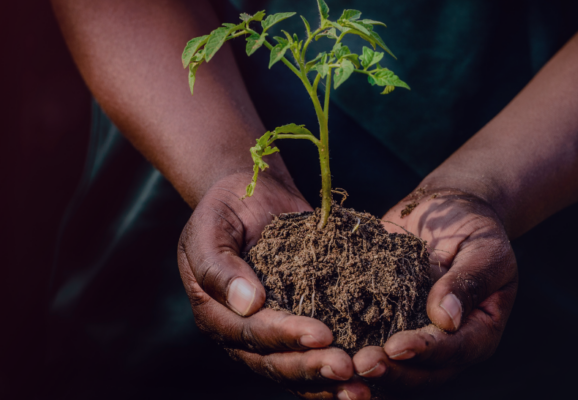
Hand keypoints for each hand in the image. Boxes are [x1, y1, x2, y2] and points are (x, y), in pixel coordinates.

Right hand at [178, 171, 373, 399]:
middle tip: (348, 368)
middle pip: (273, 362)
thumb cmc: (226, 209)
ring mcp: (268, 336)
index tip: (323, 333)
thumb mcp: (211, 229)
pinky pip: (312, 357)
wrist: (251, 197)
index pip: (250, 332)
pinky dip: (336, 373)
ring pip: (295, 370)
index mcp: (215, 313)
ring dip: (327, 382)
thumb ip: (219, 267)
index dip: (285, 336)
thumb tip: (248, 304)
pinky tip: (367, 380)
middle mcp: (239, 333)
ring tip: (362, 387)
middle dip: (311, 366)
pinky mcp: (294, 330)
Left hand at [351, 188, 518, 396]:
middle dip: (391, 372)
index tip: (395, 347)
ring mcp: (414, 339)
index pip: (453, 351)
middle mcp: (446, 345)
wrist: (445, 211)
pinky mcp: (385, 325)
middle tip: (360, 363)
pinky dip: (348, 350)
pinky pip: (368, 344)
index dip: (424, 352)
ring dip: (366, 371)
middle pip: (421, 373)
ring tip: (338, 364)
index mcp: (479, 331)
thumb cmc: (472, 227)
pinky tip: (322, 350)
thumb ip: (468, 281)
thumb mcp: (483, 248)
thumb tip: (445, 318)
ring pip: (392, 368)